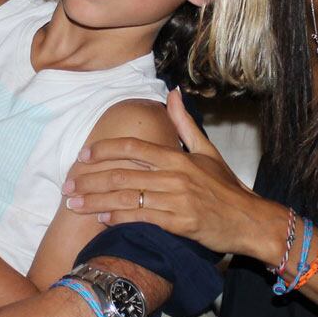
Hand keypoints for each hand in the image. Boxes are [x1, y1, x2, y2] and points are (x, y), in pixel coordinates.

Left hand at [63, 88, 284, 262]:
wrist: (250, 221)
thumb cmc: (227, 188)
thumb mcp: (208, 152)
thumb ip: (184, 124)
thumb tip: (173, 93)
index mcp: (177, 156)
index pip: (132, 147)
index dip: (103, 149)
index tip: (82, 156)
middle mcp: (174, 175)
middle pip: (121, 173)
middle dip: (89, 179)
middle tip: (67, 184)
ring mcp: (176, 199)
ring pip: (126, 196)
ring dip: (95, 201)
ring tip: (73, 204)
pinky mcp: (179, 223)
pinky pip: (141, 218)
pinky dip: (118, 218)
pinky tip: (101, 219)